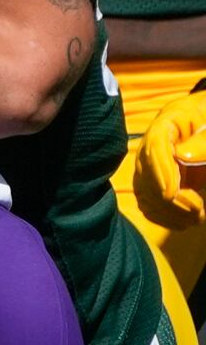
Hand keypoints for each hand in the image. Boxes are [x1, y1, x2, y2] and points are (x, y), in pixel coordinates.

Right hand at [136, 93, 205, 229]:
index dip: (159, 170)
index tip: (170, 193)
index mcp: (169, 122)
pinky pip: (148, 202)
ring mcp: (152, 163)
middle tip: (199, 211)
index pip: (153, 145)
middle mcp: (153, 144)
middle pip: (145, 172)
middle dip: (168, 198)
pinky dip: (162, 217)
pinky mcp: (156, 181)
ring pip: (144, 191)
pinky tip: (183, 223)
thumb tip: (182, 156)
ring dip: (167, 211)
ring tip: (196, 217)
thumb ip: (204, 141)